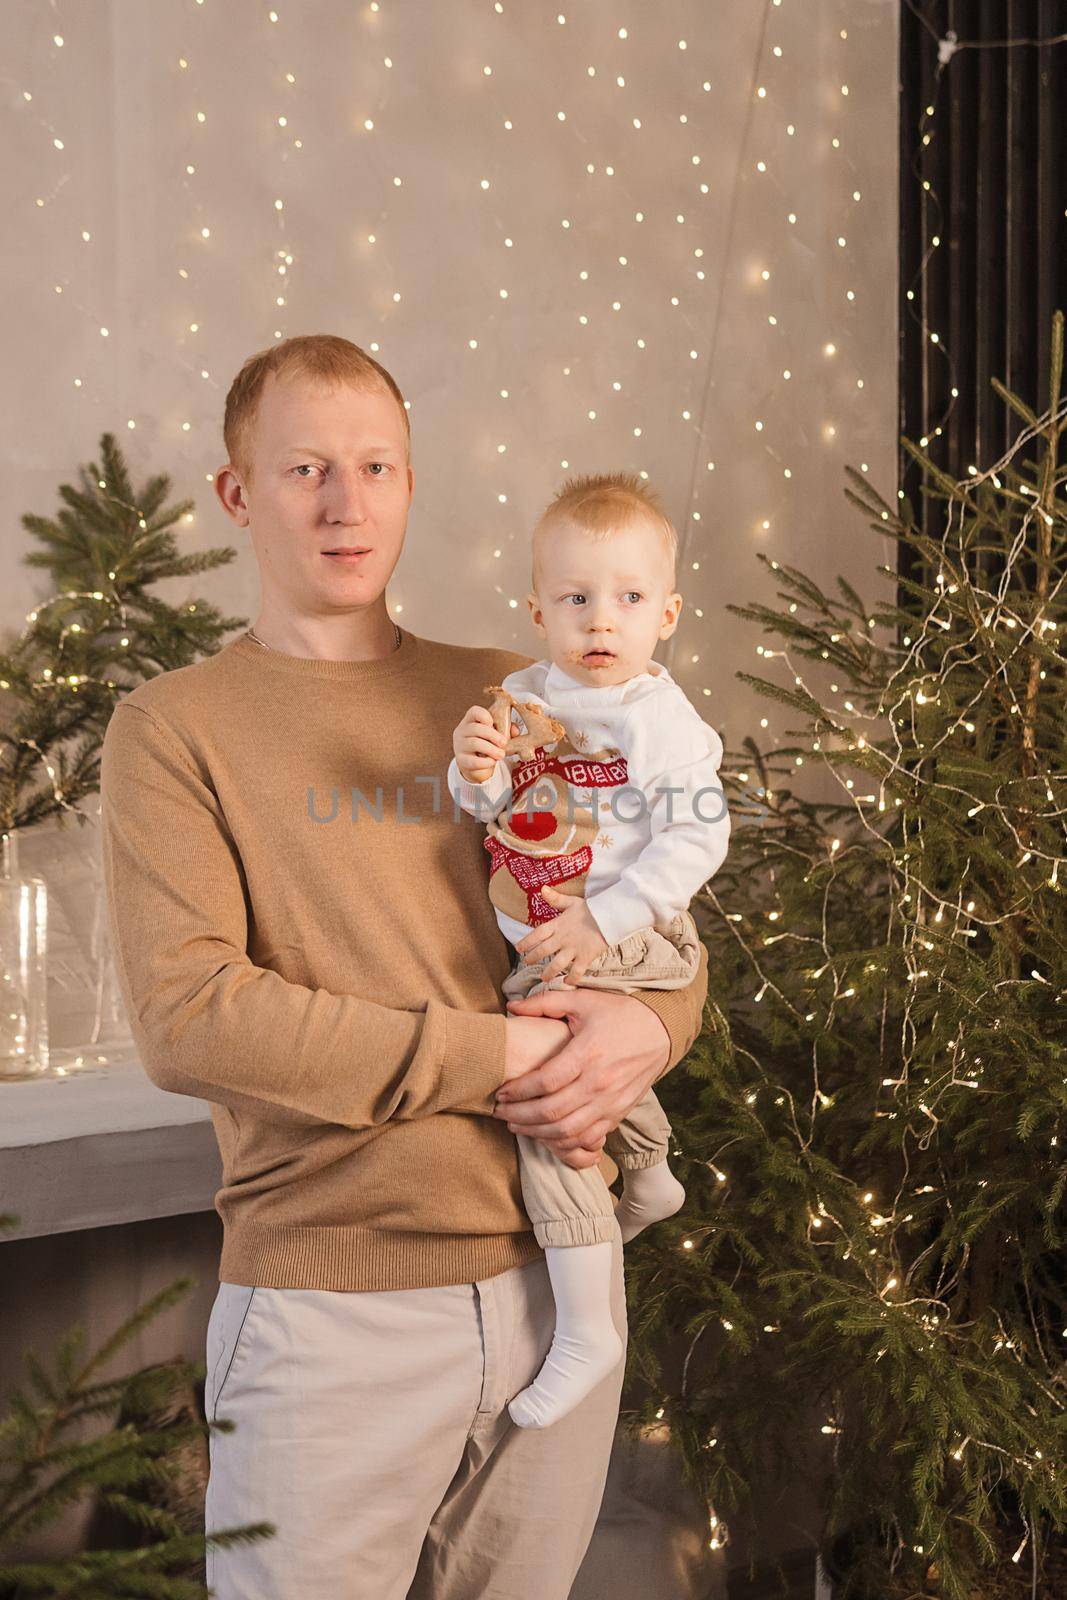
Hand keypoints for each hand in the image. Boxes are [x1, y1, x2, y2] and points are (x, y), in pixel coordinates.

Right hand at [453, 704, 507, 783]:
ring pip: (475, 743)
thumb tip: (515, 730)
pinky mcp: (461, 760)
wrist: (474, 765)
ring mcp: (459, 745)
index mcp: (470, 720)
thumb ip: (506, 729)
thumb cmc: (486, 744)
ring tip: (501, 754)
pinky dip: (486, 762)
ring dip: (491, 749)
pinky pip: (474, 761)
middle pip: (476, 728)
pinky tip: (492, 761)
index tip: (494, 724)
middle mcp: (461, 731)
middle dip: (493, 735)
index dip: (485, 716)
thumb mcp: (495, 734)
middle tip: (504, 743)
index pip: (474, 711)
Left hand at [501, 1014, 607, 1168]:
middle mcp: (600, 1082)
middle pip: (552, 1111)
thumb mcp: (583, 1001)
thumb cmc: (619, 1014)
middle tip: (500, 1113)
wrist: (661, 1031)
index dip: (518, 1090)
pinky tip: (545, 1134)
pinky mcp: (619, 1113)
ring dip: (537, 1133)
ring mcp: (611, 1101)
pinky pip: (588, 1137)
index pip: (545, 1081)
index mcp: (588, 1052)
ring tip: (516, 1125)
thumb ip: (545, 1003)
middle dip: (520, 1116)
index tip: (500, 1091)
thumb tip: (511, 1007)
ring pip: (568, 1131)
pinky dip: (564, 1142)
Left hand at [515, 887, 609, 984]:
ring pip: (556, 964)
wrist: (610, 916)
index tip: (518, 948)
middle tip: (526, 962)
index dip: (526, 942)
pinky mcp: (585, 957)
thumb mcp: (572, 902)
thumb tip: (542, 888)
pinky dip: (572, 978)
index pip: (537, 934)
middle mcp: (562, 939)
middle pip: (543, 951)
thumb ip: (556, 898)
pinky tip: (567, 982)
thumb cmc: (591, 909)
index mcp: (558, 925)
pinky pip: (577, 971)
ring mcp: (573, 949)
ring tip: (543, 978)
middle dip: (533, 958)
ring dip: (548, 972)